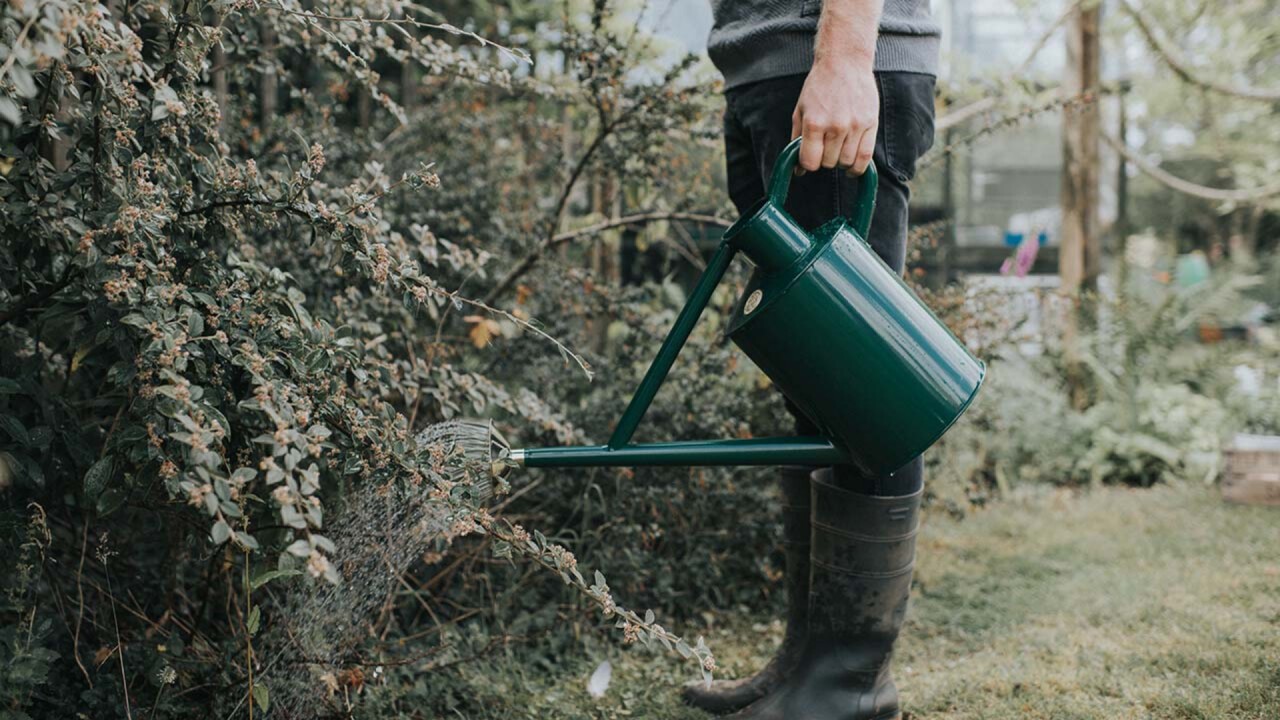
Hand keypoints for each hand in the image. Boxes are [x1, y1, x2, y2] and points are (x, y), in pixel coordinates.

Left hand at [791, 58, 878, 175]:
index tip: (809, 157)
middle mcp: (835, 126)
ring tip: (838, 149)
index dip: (808, 164)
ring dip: (840, 161)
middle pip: (828, 163)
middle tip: (825, 146)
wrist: (844, 62)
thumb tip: (797, 170)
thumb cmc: (819, 87)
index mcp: (814, 123)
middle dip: (824, 159)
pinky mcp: (870, 123)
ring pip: (846, 162)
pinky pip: (865, 157)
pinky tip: (852, 167)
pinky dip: (858, 168)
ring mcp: (855, 126)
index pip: (810, 162)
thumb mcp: (800, 111)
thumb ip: (797, 140)